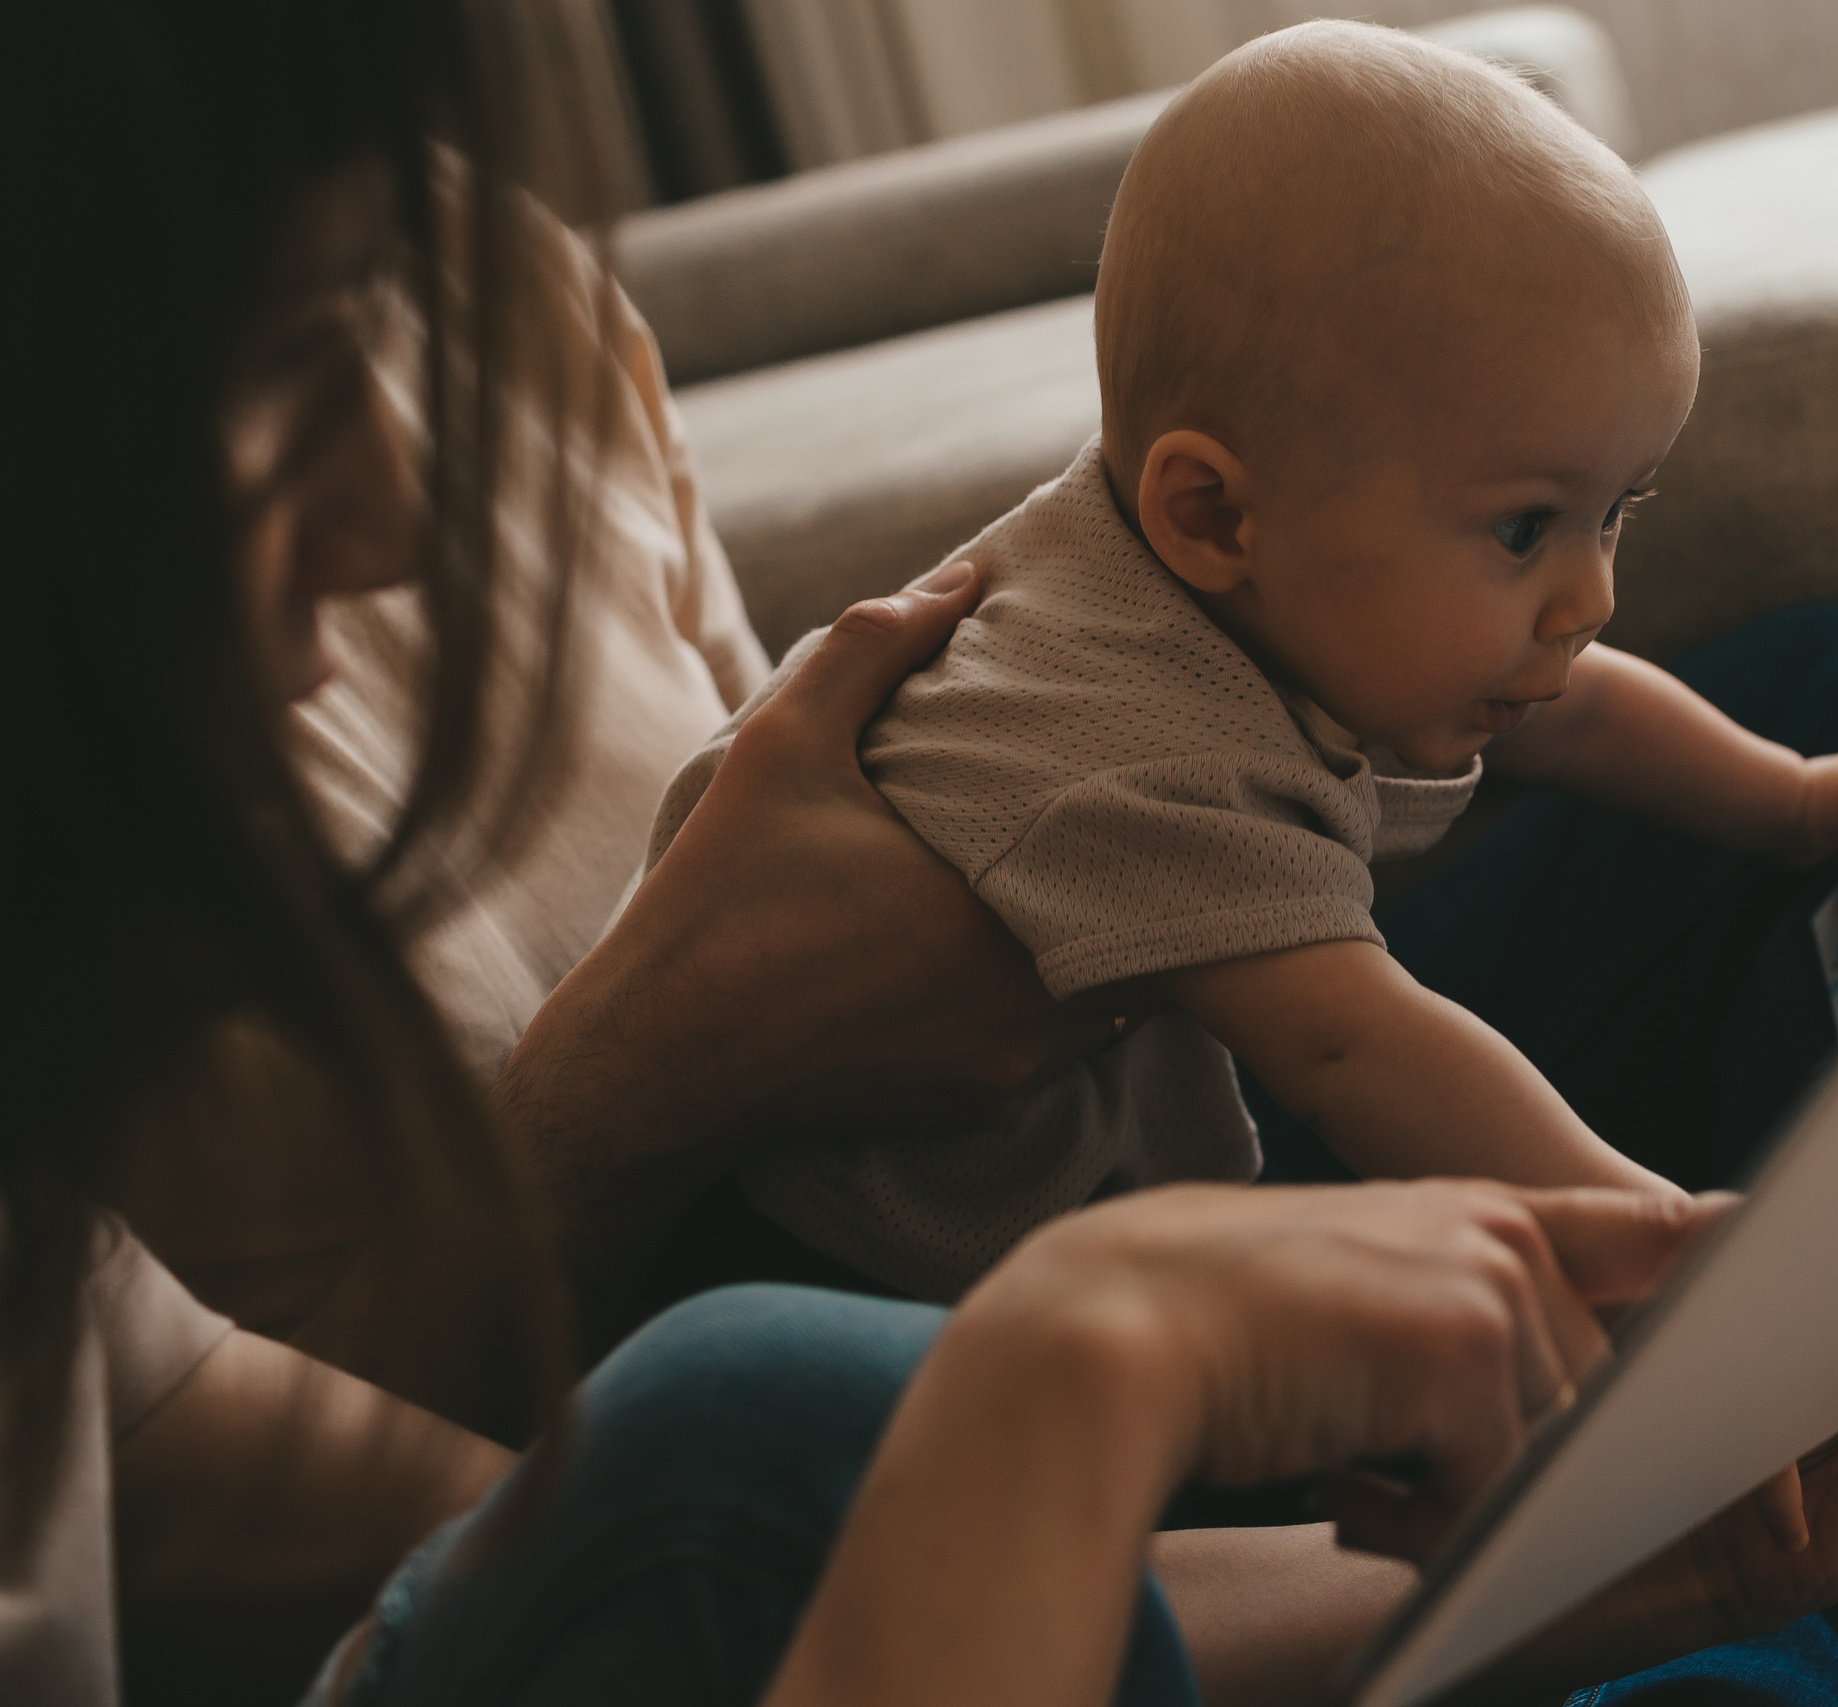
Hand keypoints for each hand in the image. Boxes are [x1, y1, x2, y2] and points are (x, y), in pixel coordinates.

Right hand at [496, 562, 1115, 1322]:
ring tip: (1109, 871)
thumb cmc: (720, 897)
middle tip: (1155, 812)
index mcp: (992, 914)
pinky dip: (1066, 997)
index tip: (1171, 773)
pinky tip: (1037, 940)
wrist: (657, 1065)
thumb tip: (963, 577)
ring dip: (1113, 940)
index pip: (1146, 869)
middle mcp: (1024, 1007)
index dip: (1165, 820)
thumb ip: (873, 648)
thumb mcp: (783, 747)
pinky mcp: (984, 1106)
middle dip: (1152, 879)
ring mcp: (1010, 1069)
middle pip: (1151, 938)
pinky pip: (1066, 1047)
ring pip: (1118, 1000)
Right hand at [958, 1182, 1730, 1560]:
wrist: (1110, 1333)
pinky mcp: (1467, 1346)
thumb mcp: (1359, 1297)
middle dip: (1504, 1468)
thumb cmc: (1218, 1334)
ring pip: (1547, 1454)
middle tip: (1370, 1472)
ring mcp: (1491, 1282)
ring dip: (1456, 1499)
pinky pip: (1496, 1492)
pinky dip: (1424, 1520)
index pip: (1632, 1228)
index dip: (1707, 1244)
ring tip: (1343, 1468)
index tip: (1757, 1242)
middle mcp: (1500, 1233)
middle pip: (1585, 1398)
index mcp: (1475, 1215)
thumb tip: (1564, 1388)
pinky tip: (1338, 1481)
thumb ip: (1463, 1316)